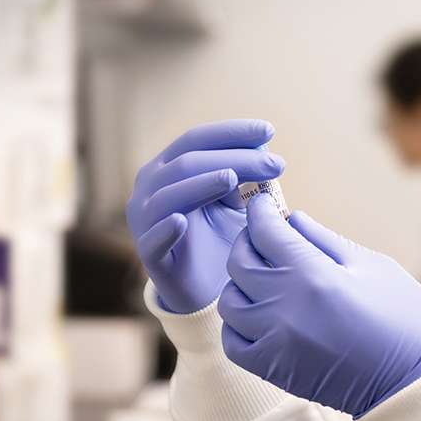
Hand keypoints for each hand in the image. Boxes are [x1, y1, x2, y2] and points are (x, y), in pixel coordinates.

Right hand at [127, 120, 285, 313]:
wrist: (206, 289)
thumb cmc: (220, 238)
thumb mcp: (235, 202)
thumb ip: (245, 177)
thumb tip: (265, 151)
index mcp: (169, 167)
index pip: (197, 139)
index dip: (231, 132)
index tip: (269, 131)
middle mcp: (150, 186)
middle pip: (188, 162)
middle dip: (234, 158)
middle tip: (275, 164)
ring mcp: (144, 219)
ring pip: (169, 194)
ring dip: (201, 184)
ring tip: (232, 178)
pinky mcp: (148, 253)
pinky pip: (153, 238)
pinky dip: (165, 229)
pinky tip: (181, 222)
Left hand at [218, 194, 420, 415]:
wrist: (414, 381)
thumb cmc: (405, 318)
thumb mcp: (372, 265)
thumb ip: (324, 240)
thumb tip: (292, 220)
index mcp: (312, 275)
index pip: (265, 231)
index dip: (260, 211)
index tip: (262, 203)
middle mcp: (284, 306)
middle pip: (239, 263)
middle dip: (248, 242)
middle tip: (263, 237)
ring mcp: (274, 340)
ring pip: (230, 302)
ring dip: (240, 284)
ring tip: (261, 278)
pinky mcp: (273, 370)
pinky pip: (233, 341)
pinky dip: (237, 324)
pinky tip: (256, 315)